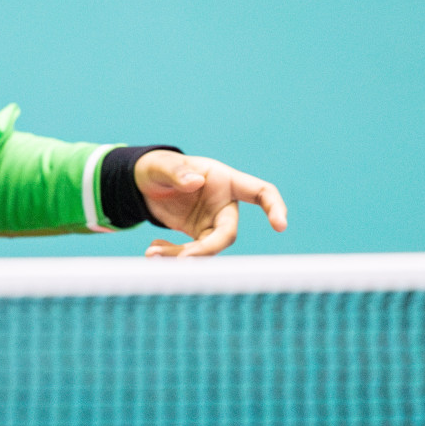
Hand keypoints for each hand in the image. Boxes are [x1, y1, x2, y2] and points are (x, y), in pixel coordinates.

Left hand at [134, 150, 287, 256]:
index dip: (274, 207)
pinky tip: (153, 249)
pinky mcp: (198, 235)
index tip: (280, 225)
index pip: (260, 191)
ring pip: (208, 248)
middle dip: (206, 249)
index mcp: (225, 180)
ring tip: (152, 253)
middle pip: (228, 233)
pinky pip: (192, 252)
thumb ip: (177, 172)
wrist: (145, 181)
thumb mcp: (162, 166)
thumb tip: (195, 181)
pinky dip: (172, 255)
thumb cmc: (158, 167)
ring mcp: (212, 222)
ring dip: (181, 255)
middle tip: (181, 259)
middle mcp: (223, 204)